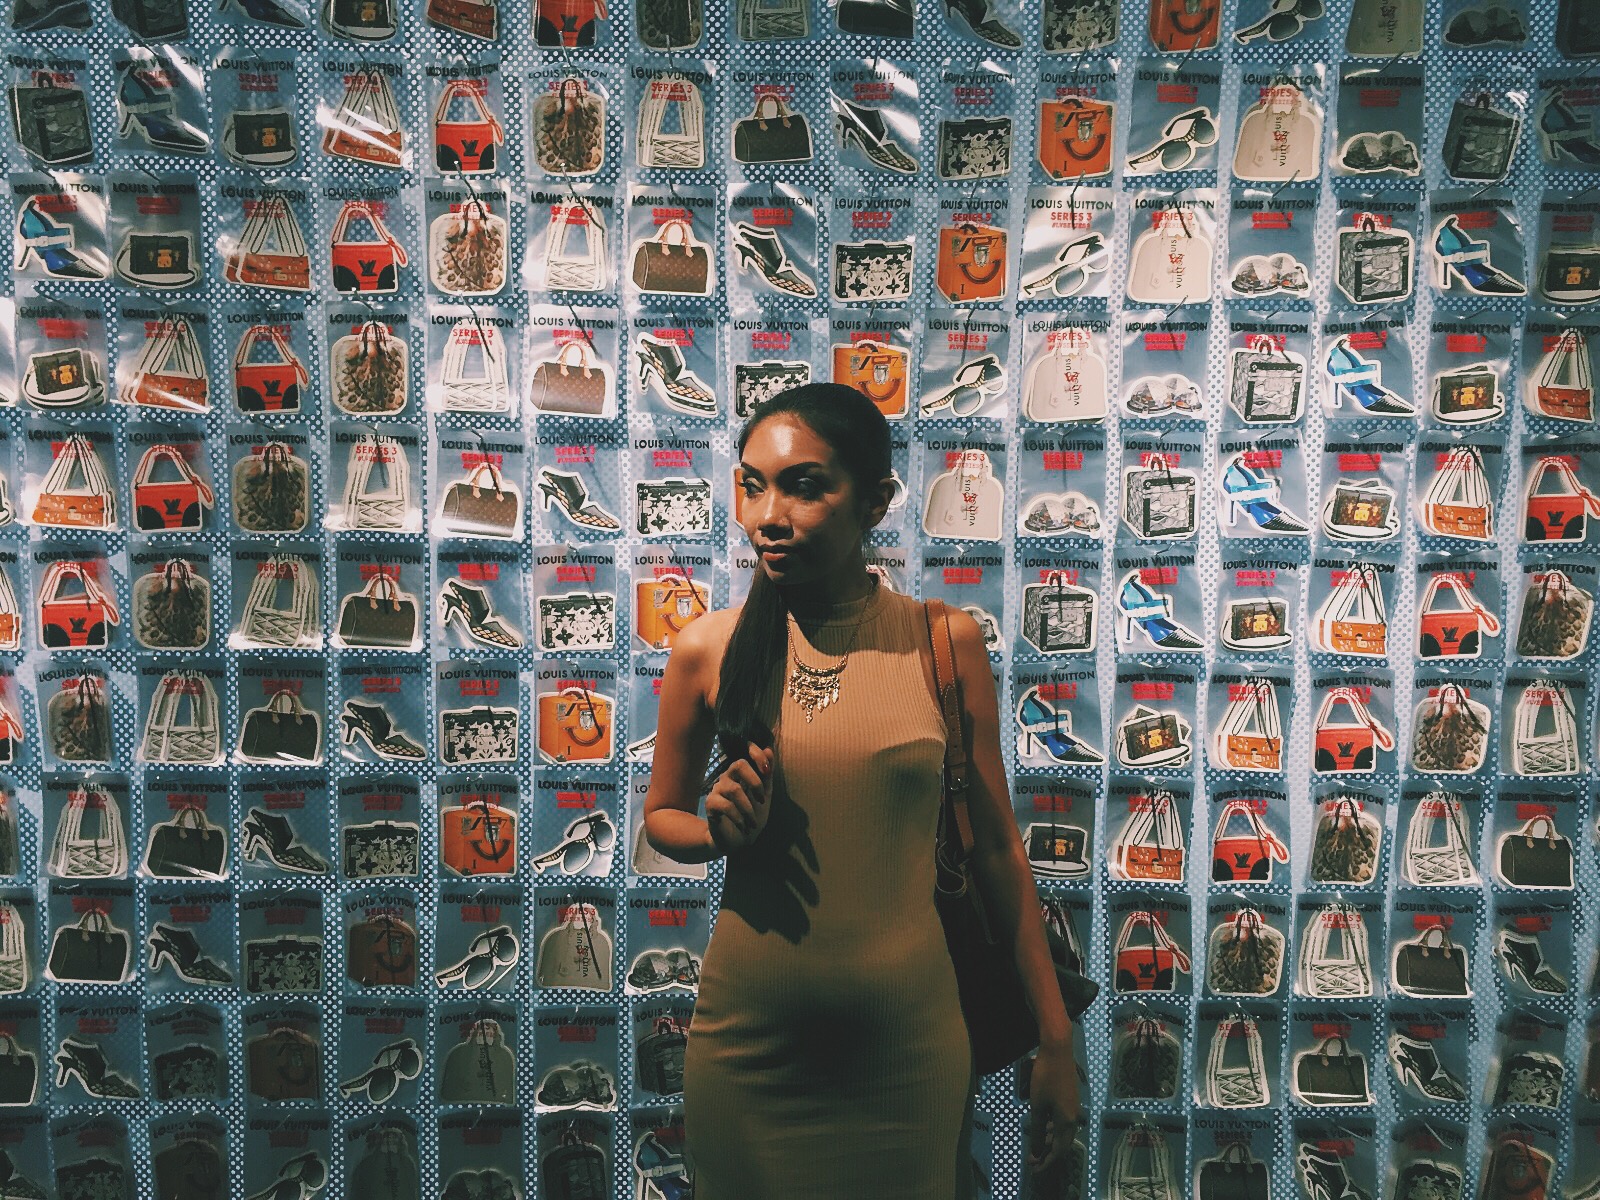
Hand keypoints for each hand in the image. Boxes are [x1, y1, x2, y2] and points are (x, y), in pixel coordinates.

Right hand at [705, 743, 772, 853]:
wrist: (737, 842)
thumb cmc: (751, 816)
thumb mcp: (764, 796)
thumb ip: (767, 775)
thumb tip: (769, 749)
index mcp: (741, 773)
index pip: (745, 750)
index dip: (757, 753)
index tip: (768, 770)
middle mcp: (727, 777)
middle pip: (738, 764)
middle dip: (755, 782)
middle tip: (762, 800)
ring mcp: (717, 790)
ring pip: (734, 789)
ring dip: (748, 809)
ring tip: (753, 823)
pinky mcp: (710, 804)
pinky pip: (726, 805)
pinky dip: (738, 817)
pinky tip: (744, 826)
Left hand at [1026, 1042, 1083, 1174]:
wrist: (1058, 1051)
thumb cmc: (1045, 1077)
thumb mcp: (1037, 1106)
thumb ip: (1037, 1130)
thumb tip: (1036, 1151)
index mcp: (1067, 1122)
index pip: (1058, 1150)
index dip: (1046, 1162)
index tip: (1034, 1169)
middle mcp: (1073, 1117)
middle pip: (1062, 1143)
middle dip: (1047, 1153)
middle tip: (1033, 1159)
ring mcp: (1073, 1107)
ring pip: (1062, 1131)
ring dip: (1049, 1140)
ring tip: (1035, 1144)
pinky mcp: (1070, 1098)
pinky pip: (1062, 1120)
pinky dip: (1052, 1127)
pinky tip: (1043, 1125)